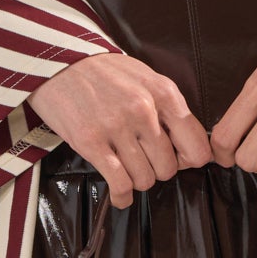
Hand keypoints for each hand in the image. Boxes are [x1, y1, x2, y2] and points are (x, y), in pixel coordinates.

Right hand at [31, 50, 213, 206]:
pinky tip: (121, 194)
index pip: (196, 146)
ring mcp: (117, 127)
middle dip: (158, 170)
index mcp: (163, 94)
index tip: (178, 160)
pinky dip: (122, 196)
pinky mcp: (91, 142)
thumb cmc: (104, 72)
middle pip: (169, 168)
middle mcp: (143, 110)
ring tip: (128, 169)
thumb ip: (168, 108)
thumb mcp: (146, 78)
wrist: (60, 62)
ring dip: (137, 180)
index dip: (189, 159)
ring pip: (145, 179)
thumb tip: (187, 145)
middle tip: (146, 162)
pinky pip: (119, 183)